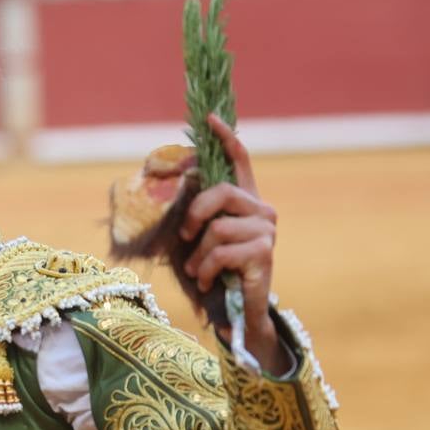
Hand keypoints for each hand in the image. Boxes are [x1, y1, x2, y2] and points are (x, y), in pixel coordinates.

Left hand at [177, 115, 286, 373]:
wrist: (239, 312)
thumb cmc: (216, 273)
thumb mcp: (198, 240)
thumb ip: (191, 215)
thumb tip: (163, 187)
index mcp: (245, 201)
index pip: (239, 160)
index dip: (225, 138)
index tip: (209, 117)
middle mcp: (261, 210)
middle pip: (219, 192)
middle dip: (193, 215)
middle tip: (185, 239)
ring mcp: (266, 230)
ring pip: (215, 228)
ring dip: (198, 256)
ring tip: (199, 272)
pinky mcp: (264, 252)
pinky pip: (220, 252)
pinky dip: (205, 270)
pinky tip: (208, 282)